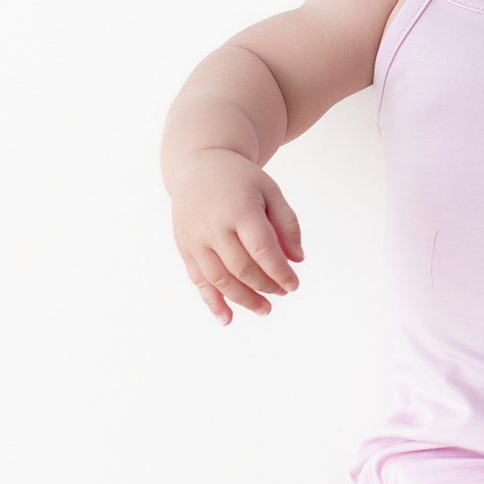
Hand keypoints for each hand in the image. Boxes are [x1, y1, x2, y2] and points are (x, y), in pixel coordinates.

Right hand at [169, 148, 304, 323]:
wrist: (198, 164)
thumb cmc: (240, 180)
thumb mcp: (270, 191)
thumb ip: (287, 224)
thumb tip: (297, 260)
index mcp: (238, 209)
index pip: (262, 249)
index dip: (279, 272)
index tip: (294, 285)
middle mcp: (213, 226)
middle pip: (242, 268)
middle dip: (265, 286)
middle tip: (281, 294)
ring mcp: (195, 239)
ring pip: (220, 279)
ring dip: (243, 299)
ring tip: (264, 310)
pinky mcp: (185, 248)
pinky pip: (199, 280)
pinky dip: (212, 302)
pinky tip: (228, 319)